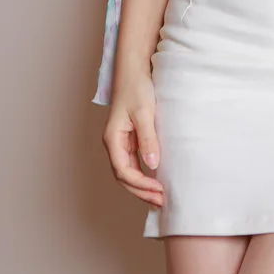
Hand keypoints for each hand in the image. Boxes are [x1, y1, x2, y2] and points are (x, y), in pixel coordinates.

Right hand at [102, 71, 164, 207]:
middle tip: (161, 201)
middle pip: (123, 177)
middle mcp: (114, 144)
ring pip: (128, 173)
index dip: (140, 183)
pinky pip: (134, 164)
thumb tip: (152, 164)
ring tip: (160, 198)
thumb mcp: (144, 113)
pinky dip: (144, 176)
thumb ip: (148, 139)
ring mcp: (121, 143)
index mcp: (113, 139)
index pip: (123, 170)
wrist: (134, 71)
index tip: (158, 189)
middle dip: (141, 191)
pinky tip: (156, 182)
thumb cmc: (136, 88)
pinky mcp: (130, 141)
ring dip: (142, 187)